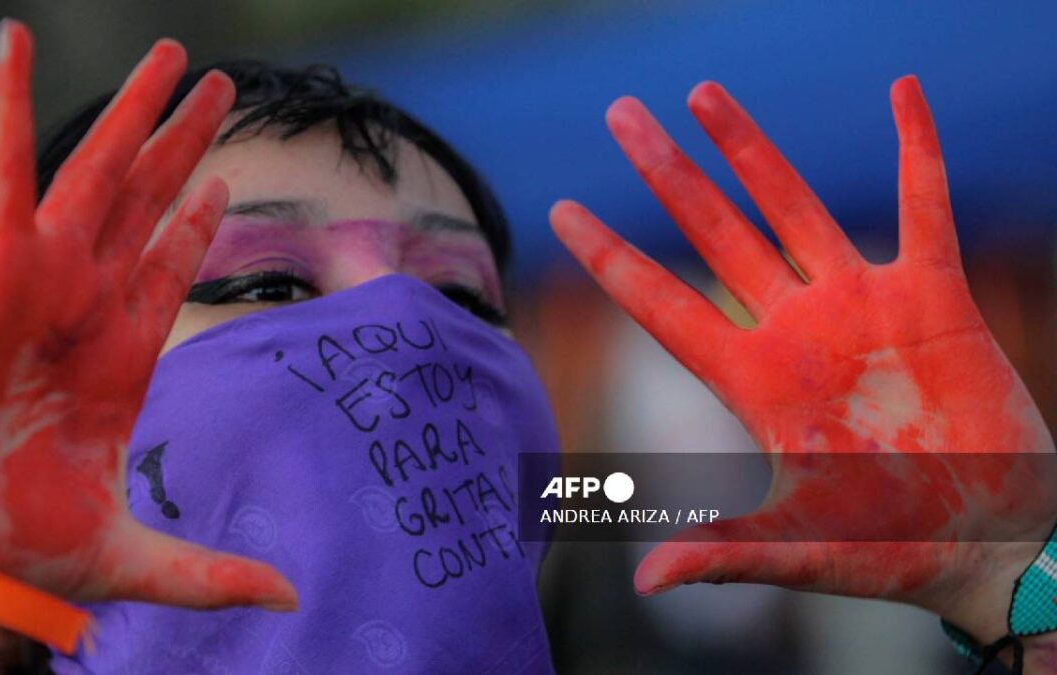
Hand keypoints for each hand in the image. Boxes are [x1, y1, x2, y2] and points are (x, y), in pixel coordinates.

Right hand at [0, 20, 295, 611]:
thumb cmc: (5, 548)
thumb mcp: (132, 557)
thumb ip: (209, 572)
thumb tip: (291, 600)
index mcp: (118, 360)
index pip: (168, 269)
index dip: (195, 224)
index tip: (222, 186)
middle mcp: (83, 307)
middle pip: (149, 203)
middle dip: (185, 145)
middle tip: (224, 90)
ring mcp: (39, 279)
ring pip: (99, 173)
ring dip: (135, 113)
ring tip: (178, 57)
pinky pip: (3, 169)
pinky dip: (9, 106)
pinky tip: (12, 42)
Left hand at [550, 77, 1056, 650]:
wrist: (986, 542)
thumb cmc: (890, 550)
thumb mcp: (799, 547)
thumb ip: (725, 555)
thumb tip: (644, 582)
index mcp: (753, 380)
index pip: (664, 305)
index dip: (613, 256)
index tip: (562, 209)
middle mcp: (794, 329)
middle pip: (713, 233)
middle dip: (666, 174)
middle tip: (620, 114)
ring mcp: (860, 305)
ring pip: (793, 206)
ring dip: (752, 148)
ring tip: (704, 93)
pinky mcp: (933, 297)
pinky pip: (924, 206)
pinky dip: (917, 148)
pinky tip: (902, 93)